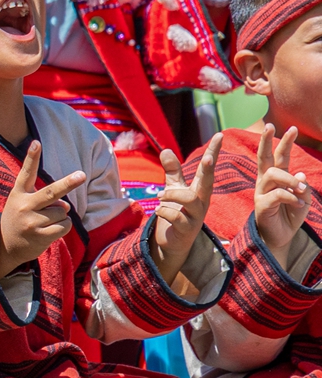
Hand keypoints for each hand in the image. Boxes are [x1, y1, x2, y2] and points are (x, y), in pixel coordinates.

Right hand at [0, 141, 85, 275]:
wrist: (4, 246)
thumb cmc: (19, 219)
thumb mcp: (24, 204)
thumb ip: (45, 200)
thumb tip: (66, 208)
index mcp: (19, 194)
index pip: (26, 173)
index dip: (32, 157)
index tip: (36, 142)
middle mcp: (24, 206)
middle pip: (51, 193)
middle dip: (67, 184)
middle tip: (81, 175)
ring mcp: (32, 222)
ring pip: (62, 212)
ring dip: (60, 216)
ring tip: (45, 221)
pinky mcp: (41, 236)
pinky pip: (65, 225)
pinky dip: (64, 226)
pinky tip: (51, 230)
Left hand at [152, 136, 221, 285]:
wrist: (173, 242)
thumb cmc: (176, 213)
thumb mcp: (172, 189)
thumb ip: (172, 171)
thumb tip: (165, 149)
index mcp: (199, 190)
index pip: (207, 168)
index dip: (214, 152)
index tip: (220, 135)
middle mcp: (202, 202)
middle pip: (207, 183)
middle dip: (208, 170)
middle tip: (209, 158)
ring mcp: (196, 216)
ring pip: (190, 200)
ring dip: (172, 195)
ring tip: (160, 197)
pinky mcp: (187, 229)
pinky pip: (177, 216)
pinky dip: (165, 211)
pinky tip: (158, 212)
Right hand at [253, 123, 311, 265]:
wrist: (280, 237)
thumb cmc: (290, 216)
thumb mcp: (303, 199)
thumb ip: (302, 186)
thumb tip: (299, 174)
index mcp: (276, 178)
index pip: (279, 156)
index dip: (285, 142)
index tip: (293, 128)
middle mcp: (265, 181)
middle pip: (264, 157)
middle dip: (267, 140)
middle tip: (270, 125)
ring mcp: (261, 192)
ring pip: (274, 174)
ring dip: (291, 180)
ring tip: (301, 189)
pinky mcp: (261, 205)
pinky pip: (277, 194)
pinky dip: (292, 197)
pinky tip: (298, 205)